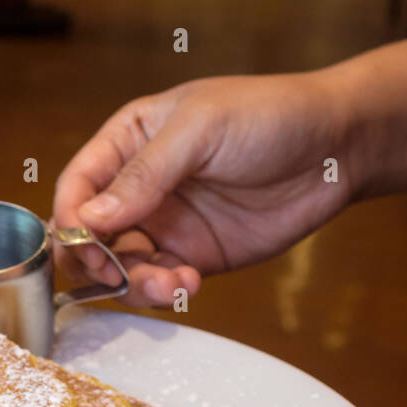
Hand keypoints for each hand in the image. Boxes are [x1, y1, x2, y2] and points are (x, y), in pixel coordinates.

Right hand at [52, 73, 355, 308]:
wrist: (336, 147)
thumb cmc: (269, 116)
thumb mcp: (200, 130)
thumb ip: (144, 174)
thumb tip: (88, 219)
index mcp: (129, 141)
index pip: (78, 185)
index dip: (70, 219)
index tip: (82, 243)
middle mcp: (139, 187)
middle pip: (90, 236)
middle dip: (97, 261)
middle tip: (117, 273)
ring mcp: (166, 224)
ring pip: (123, 267)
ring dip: (135, 283)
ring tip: (171, 283)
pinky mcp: (194, 256)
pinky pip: (162, 282)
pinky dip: (167, 291)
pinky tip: (189, 284)